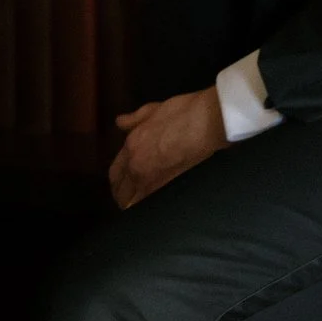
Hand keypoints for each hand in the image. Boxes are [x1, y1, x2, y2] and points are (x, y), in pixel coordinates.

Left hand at [108, 87, 225, 209]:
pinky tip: (152, 210)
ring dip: (133, 206)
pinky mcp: (169, 188)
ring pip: (132, 203)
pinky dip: (147, 209)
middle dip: (122, 197)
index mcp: (131, 147)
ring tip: (139, 209)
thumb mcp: (152, 109)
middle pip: (121, 191)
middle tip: (127, 201)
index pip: (116, 172)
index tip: (121, 185)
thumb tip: (120, 122)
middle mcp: (137, 167)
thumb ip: (133, 119)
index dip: (117, 182)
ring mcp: (152, 181)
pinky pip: (150, 205)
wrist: (205, 123)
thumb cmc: (182, 113)